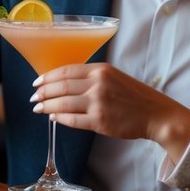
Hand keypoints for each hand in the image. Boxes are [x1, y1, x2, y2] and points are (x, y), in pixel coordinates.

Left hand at [30, 64, 189, 161]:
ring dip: (47, 105)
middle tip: (34, 97)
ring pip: (63, 103)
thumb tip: (64, 84)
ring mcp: (98, 103)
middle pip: (61, 86)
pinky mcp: (100, 121)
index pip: (66, 70)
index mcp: (101, 69)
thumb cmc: (135, 97)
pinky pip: (73, 120)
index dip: (48, 76)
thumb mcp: (114, 77)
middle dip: (43, 92)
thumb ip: (92, 78)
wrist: (156, 114)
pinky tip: (54, 117)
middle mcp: (98, 83)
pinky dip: (60, 118)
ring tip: (38, 108)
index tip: (37, 82)